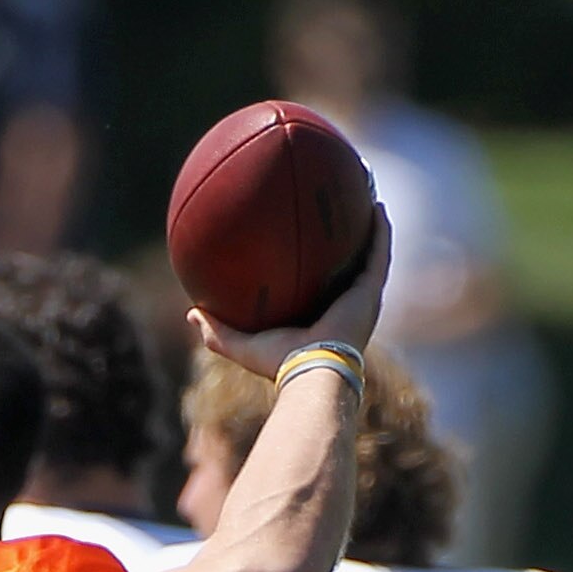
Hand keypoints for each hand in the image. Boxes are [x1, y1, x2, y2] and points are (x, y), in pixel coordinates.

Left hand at [186, 207, 392, 378]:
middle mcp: (346, 307)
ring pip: (372, 257)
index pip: (321, 288)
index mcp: (321, 318)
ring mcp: (363, 299)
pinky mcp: (371, 292)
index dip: (319, 267)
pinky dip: (380, 231)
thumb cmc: (279, 363)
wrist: (312, 370)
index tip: (310, 244)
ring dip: (373, 230)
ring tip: (370, 201)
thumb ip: (216, 331)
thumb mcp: (241, 345)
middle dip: (350, 243)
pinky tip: (377, 207)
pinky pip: (379, 253)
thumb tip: (191, 314)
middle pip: (351, 267)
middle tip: (344, 214)